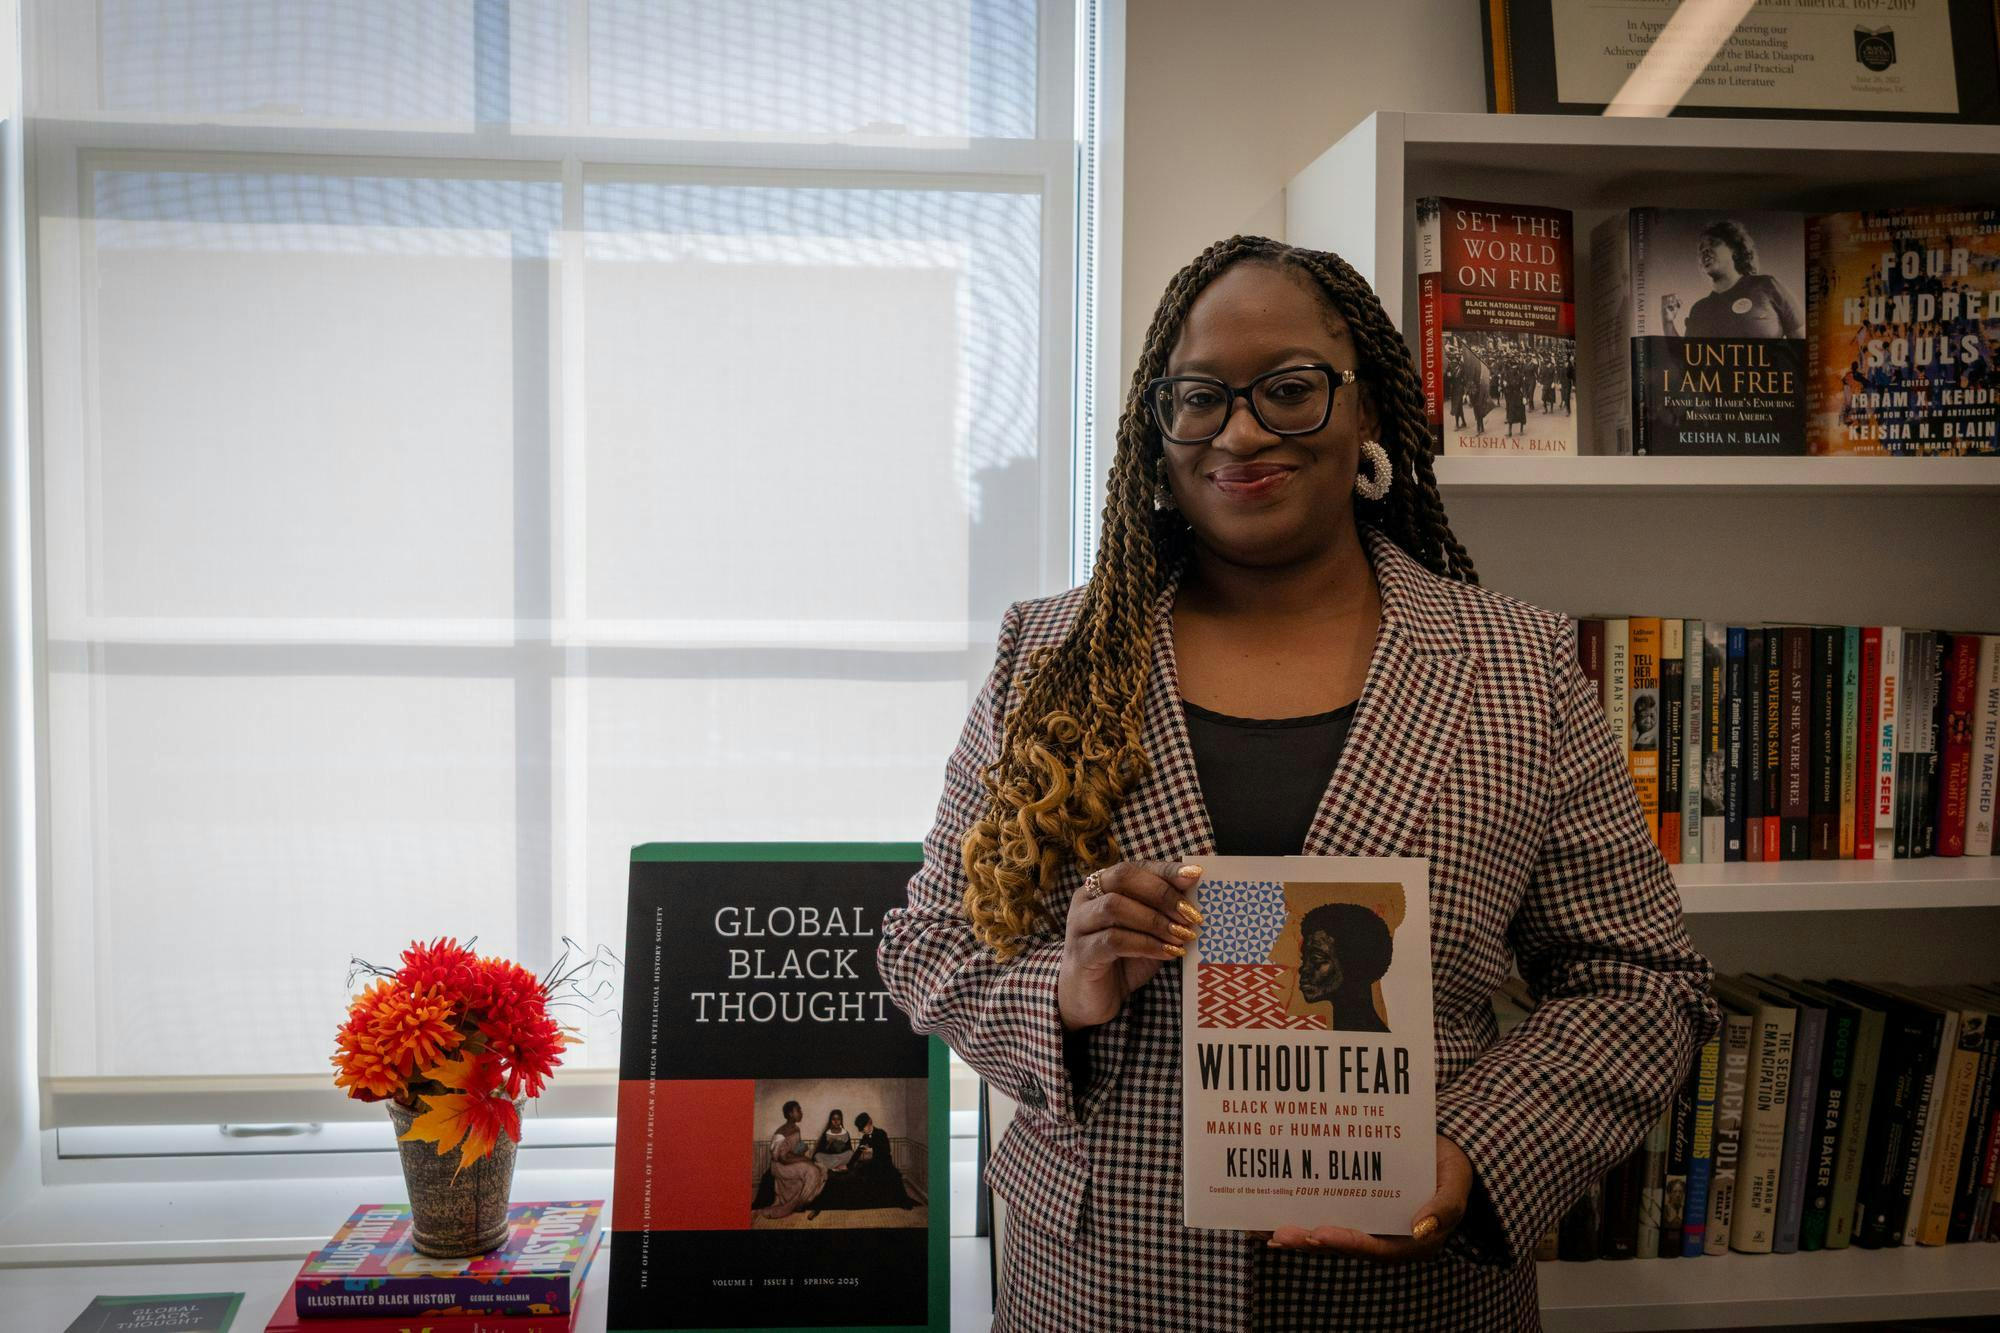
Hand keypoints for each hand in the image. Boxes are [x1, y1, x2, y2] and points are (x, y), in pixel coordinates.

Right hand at [1057, 860, 1203, 1030]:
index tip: (1195, 875)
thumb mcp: (1149, 932)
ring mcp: (1078, 924)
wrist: (1093, 999)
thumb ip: (1164, 912)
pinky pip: (1114, 940)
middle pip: (1122, 878)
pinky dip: (1146, 945)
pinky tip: (1168, 953)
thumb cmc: (1123, 961)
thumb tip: (1196, 896)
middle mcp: (1085, 899)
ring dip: (1155, 921)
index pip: (1134, 867)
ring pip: (1115, 907)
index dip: (1165, 869)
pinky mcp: (1081, 952)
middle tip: (1191, 914)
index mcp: (1101, 886)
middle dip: (1162, 893)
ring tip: (1182, 936)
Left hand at [1259, 1135, 1472, 1263]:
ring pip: (1328, 1236)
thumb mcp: (1456, 1184)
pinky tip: (1267, 1218)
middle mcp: (1385, 1239)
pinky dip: (1298, 1219)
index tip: (1320, 1233)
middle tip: (1281, 1234)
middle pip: (1344, 1246)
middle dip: (1311, 1242)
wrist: (1441, 1153)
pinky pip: (1323, 1219)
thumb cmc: (1450, 1167)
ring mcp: (1367, 1227)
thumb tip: (1421, 1228)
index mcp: (1412, 1241)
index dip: (1347, 1242)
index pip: (1376, 1248)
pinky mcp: (1353, 1212)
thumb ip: (1445, 1207)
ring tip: (1268, 1231)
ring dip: (1298, 1236)